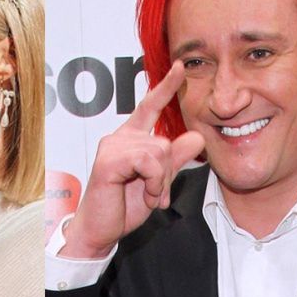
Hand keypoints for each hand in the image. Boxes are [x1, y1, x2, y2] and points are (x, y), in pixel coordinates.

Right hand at [61, 61, 204, 258]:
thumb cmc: (123, 206)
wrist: (100, 230)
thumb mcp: (157, 182)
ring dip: (161, 181)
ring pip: (160, 152)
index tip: (180, 67)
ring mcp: (112, 147)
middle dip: (168, 174)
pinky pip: (148, 162)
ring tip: (149, 196)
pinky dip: (154, 183)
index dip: (166, 87)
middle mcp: (119, 138)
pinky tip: (146, 196)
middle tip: (157, 194)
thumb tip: (196, 136)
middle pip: (165, 142)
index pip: (149, 107)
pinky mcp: (109, 161)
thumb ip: (174, 160)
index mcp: (130, 139)